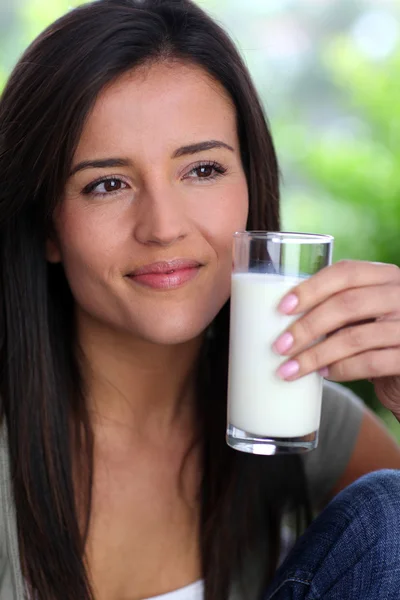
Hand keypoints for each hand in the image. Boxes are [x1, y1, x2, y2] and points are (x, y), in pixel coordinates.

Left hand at [272, 260, 399, 420]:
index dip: (311, 288)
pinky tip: (324, 374)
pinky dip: (342, 370)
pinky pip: (370, 363)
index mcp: (385, 276)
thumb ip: (335, 305)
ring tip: (291, 368)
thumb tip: (279, 315)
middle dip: (307, 327)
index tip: (281, 308)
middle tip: (279, 347)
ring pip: (354, 338)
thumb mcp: (362, 313)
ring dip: (315, 355)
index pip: (345, 272)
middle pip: (347, 304)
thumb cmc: (375, 337)